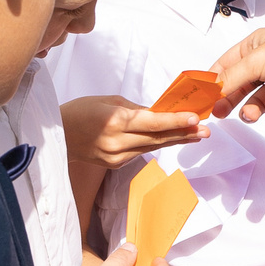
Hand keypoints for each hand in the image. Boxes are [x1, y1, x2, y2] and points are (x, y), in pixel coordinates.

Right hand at [60, 95, 205, 166]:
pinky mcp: (115, 164)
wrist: (58, 136)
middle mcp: (118, 142)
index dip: (176, 121)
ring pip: (152, 147)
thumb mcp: (109, 101)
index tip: (195, 119)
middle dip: (184, 133)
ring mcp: (117, 156)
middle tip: (206, 130)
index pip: (153, 123)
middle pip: (158, 138)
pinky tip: (172, 139)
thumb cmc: (82, 111)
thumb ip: (136, 109)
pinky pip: (140, 152)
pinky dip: (156, 144)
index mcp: (116, 121)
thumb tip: (159, 113)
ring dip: (175, 140)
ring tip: (196, 135)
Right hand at [212, 26, 264, 122]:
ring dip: (252, 110)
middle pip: (241, 86)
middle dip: (230, 100)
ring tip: (250, 114)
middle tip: (218, 113)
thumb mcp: (256, 61)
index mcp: (257, 47)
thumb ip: (231, 77)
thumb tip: (212, 91)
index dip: (214, 80)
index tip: (201, 97)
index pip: (227, 64)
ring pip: (258, 102)